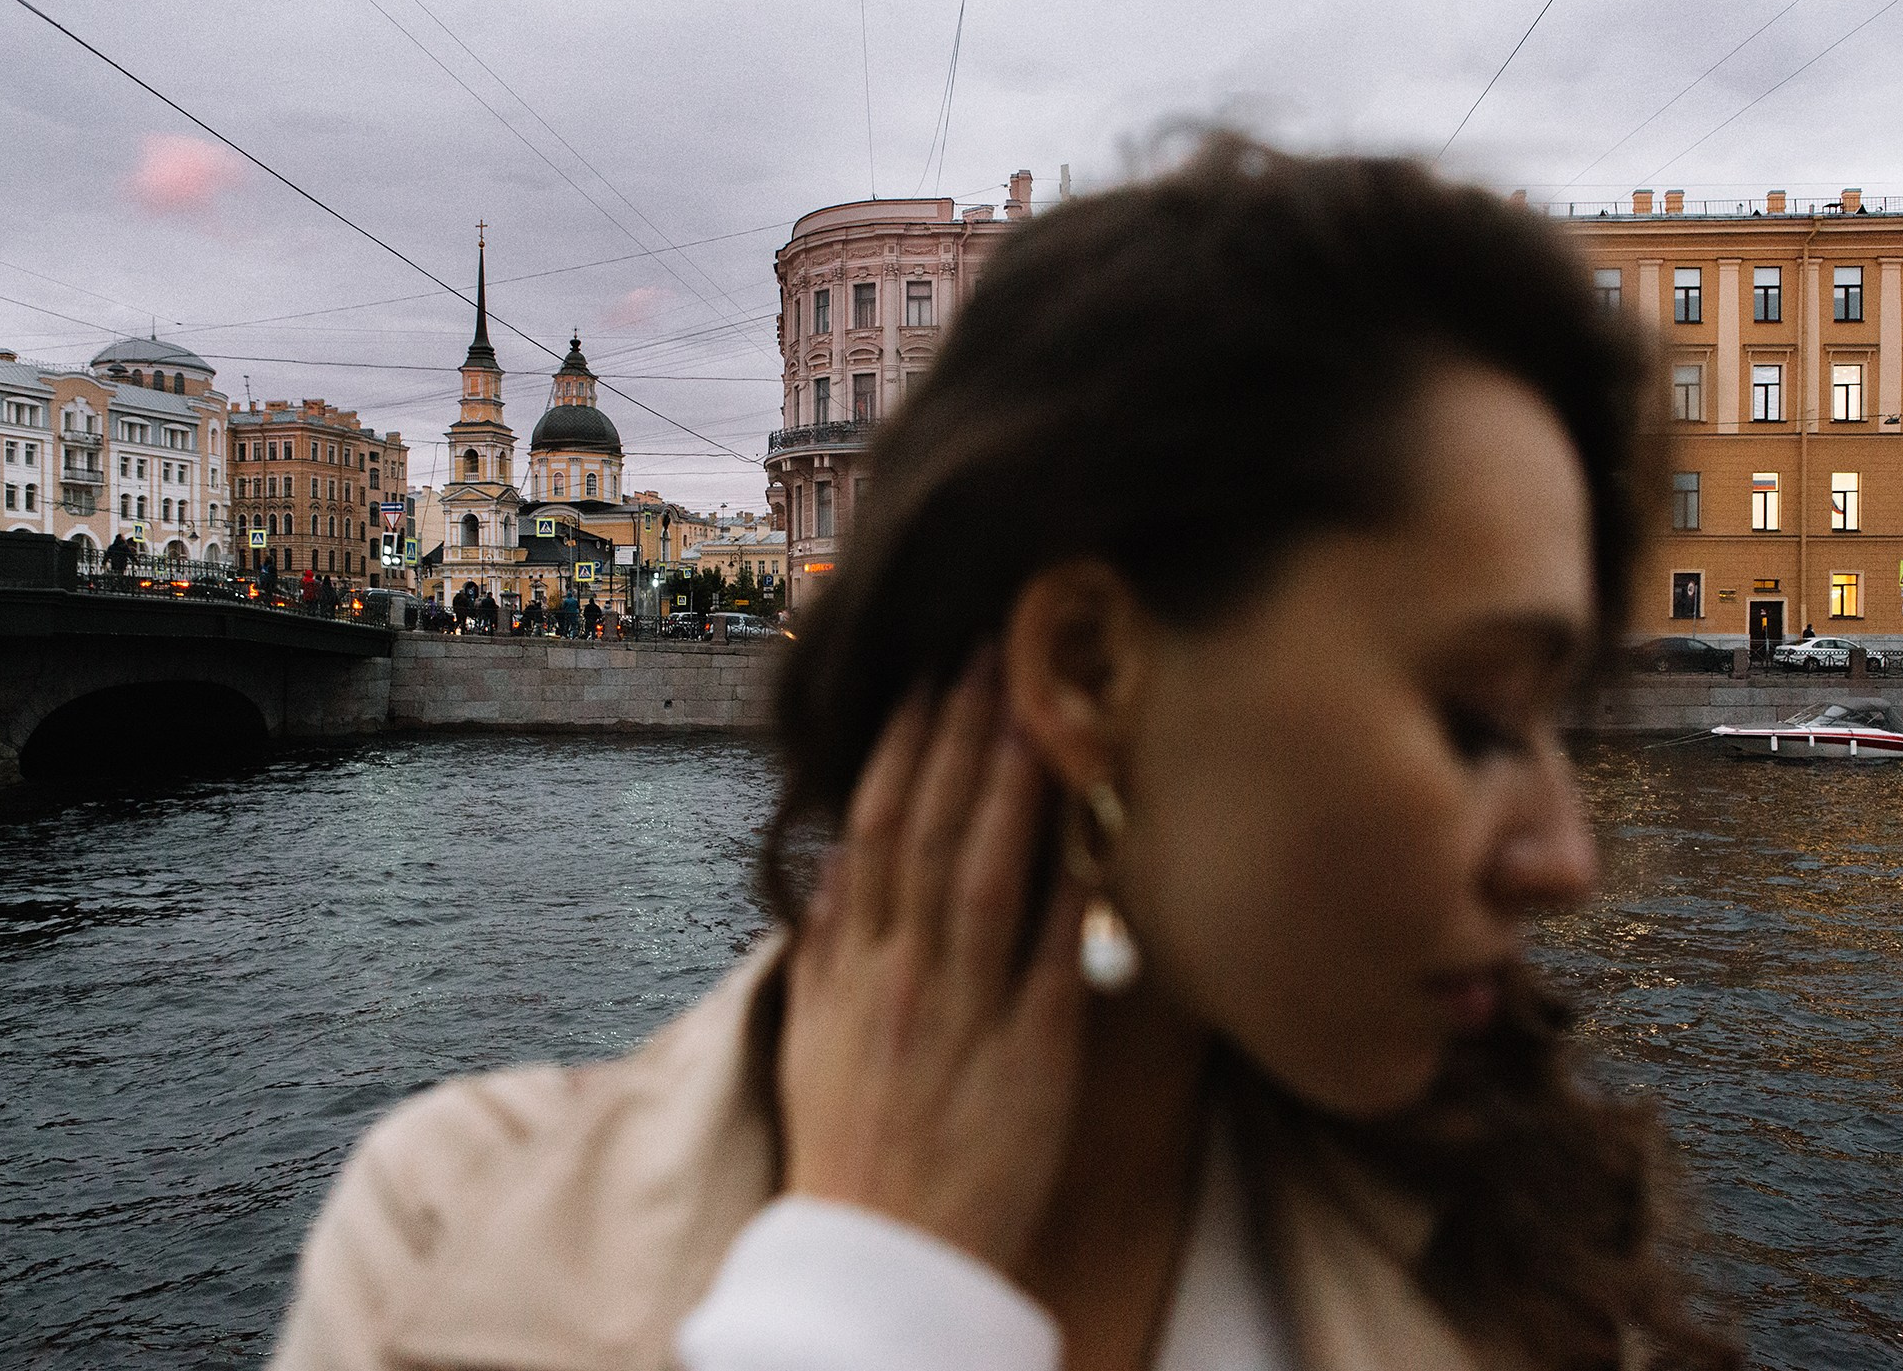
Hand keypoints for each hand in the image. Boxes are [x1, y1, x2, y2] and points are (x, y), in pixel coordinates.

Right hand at [778, 658, 1087, 1274]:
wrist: (882, 1256)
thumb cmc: (847, 1146)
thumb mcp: (809, 1040)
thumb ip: (821, 948)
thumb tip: (834, 865)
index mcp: (855, 963)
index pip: (879, 827)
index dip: (905, 745)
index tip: (929, 676)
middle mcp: (908, 972)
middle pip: (935, 829)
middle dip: (963, 732)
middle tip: (992, 646)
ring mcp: (970, 1010)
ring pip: (989, 873)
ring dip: (1010, 781)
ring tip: (1035, 699)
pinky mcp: (1033, 1055)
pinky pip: (1054, 955)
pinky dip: (1071, 886)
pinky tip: (1093, 821)